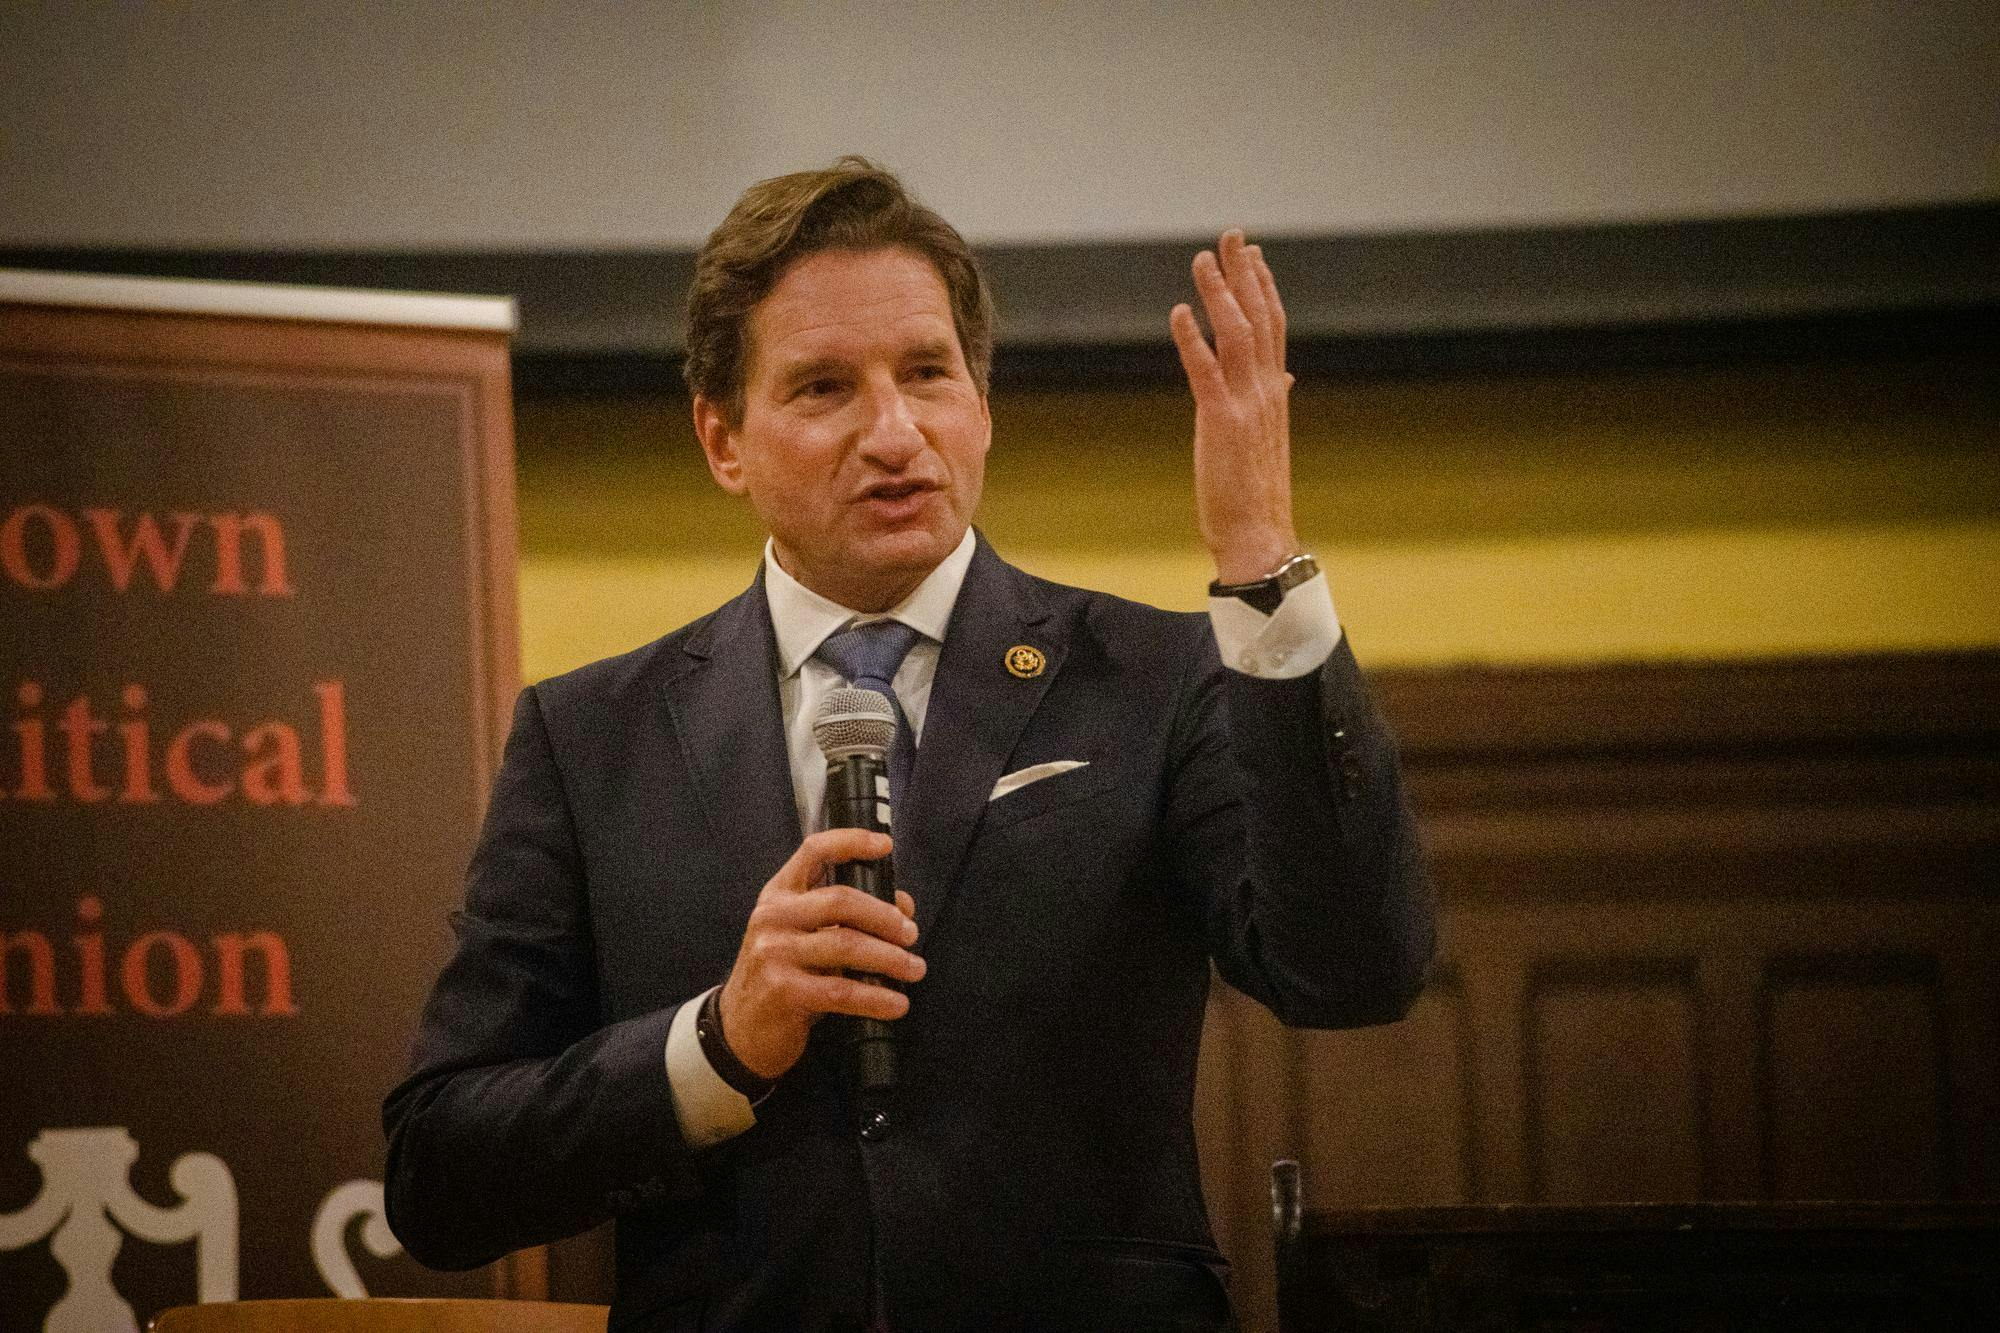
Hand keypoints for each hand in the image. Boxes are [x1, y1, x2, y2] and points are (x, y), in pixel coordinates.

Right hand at [717, 828, 923, 1080]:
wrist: (740, 1029)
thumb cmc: (782, 976)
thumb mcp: (803, 937)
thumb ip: (845, 917)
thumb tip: (902, 907)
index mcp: (779, 895)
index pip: (813, 852)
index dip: (851, 842)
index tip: (884, 845)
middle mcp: (773, 917)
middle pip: (840, 901)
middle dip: (885, 917)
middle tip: (911, 934)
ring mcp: (775, 953)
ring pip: (846, 946)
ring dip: (890, 959)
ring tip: (914, 969)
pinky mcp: (783, 991)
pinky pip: (842, 991)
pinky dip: (876, 998)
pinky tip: (896, 1004)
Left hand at [1169, 229, 1300, 583]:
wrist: (1259, 535)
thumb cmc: (1256, 492)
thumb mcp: (1267, 438)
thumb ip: (1274, 400)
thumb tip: (1286, 377)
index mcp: (1275, 393)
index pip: (1275, 327)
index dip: (1263, 287)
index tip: (1252, 255)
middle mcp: (1266, 391)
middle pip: (1259, 318)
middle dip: (1244, 275)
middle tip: (1230, 236)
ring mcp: (1246, 405)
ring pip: (1237, 335)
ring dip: (1220, 294)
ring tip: (1203, 261)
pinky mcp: (1221, 423)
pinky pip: (1206, 372)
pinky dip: (1193, 340)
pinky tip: (1179, 312)